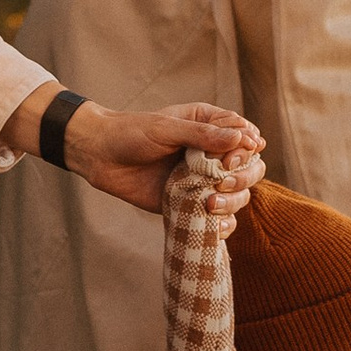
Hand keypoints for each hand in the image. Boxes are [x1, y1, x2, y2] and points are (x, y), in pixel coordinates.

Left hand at [52, 96, 263, 215]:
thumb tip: (242, 139)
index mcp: (210, 126)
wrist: (100, 157)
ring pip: (238, 195)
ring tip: (210, 204)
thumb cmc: (132, 133)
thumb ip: (202, 134)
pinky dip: (222, 224)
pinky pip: (218, 218)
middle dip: (243, 178)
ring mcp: (203, 180)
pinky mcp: (191, 203)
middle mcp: (212, 153)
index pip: (245, 137)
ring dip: (233, 202)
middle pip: (250, 169)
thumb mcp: (166, 128)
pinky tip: (214, 224)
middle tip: (222, 182)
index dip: (246, 150)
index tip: (232, 158)